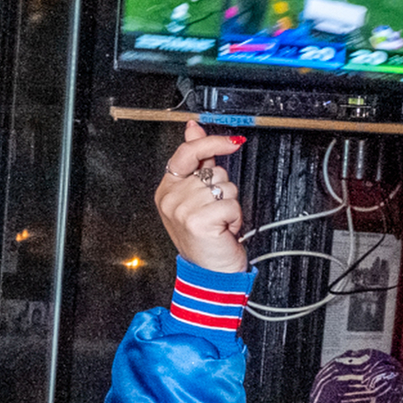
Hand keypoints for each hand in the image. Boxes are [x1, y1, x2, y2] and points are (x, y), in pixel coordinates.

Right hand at [153, 118, 248, 274]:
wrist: (209, 273)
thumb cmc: (205, 238)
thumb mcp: (195, 197)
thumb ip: (196, 162)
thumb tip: (193, 129)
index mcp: (167, 189)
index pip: (187, 152)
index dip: (210, 142)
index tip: (233, 142)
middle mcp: (171, 198)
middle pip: (213, 171)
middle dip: (223, 190)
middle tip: (215, 212)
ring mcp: (183, 209)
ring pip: (225, 187)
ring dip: (230, 205)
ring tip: (218, 223)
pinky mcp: (199, 220)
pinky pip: (232, 204)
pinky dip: (235, 218)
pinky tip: (224, 230)